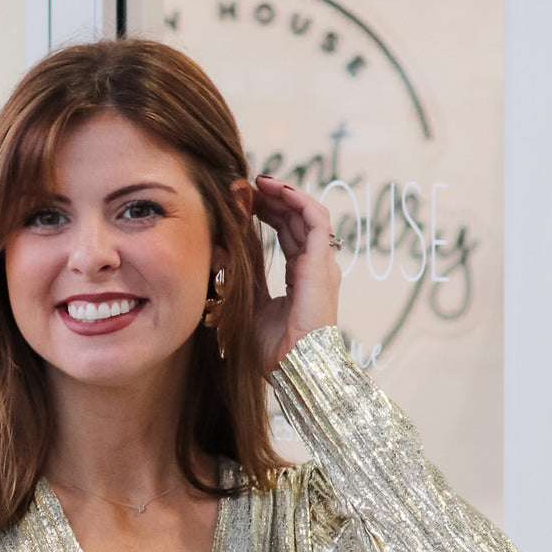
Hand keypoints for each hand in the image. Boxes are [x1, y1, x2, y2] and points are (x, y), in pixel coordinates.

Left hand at [249, 176, 340, 374]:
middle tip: (249, 186)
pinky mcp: (322, 265)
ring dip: (284, 194)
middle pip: (297, 220)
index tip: (246, 202)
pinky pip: (316, 221)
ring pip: (307, 215)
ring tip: (261, 183)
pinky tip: (278, 191)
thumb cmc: (273, 349)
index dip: (270, 214)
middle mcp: (316, 268)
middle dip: (274, 199)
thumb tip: (229, 246)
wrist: (293, 369)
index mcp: (302, 277)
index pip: (289, 234)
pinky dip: (298, 201)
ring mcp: (322, 265)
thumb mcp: (250, 304)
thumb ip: (246, 275)